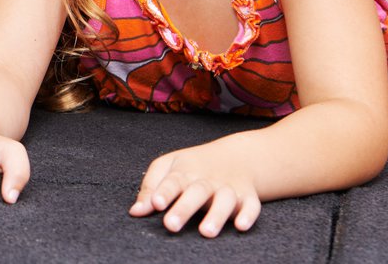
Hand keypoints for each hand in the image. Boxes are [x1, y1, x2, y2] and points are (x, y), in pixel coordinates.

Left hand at [129, 144, 260, 236]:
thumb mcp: (168, 166)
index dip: (164, 192)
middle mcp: (207, 181)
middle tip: (171, 225)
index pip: (172, 181)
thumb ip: (150, 188)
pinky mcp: (248, 197)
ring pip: (224, 200)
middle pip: (196, 192)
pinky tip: (240, 225)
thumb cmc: (193, 166)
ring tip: (205, 232)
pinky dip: (248, 215)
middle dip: (184, 208)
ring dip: (216, 215)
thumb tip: (136, 212)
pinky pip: (251, 206)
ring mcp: (228, 188)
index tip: (156, 204)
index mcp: (184, 172)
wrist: (236, 156)